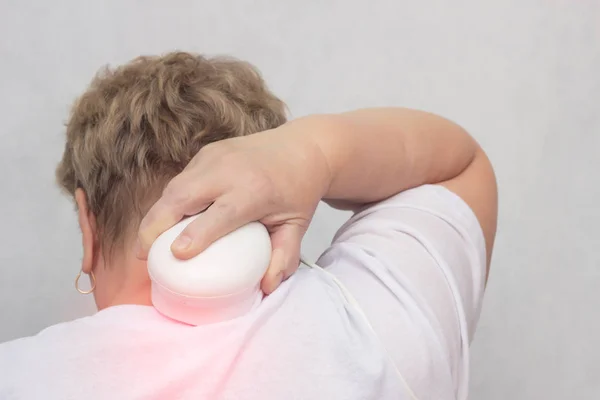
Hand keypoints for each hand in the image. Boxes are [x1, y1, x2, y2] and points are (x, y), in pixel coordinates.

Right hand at [136, 125, 331, 293]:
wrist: (302, 148)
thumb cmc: (298, 190)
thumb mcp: (297, 225)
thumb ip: (283, 256)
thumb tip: (266, 287)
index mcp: (256, 190)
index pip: (220, 214)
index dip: (197, 233)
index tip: (177, 253)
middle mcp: (230, 170)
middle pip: (182, 195)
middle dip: (155, 224)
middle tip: (142, 255)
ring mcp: (215, 157)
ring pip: (174, 187)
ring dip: (156, 214)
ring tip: (146, 243)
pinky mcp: (207, 153)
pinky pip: (181, 180)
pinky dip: (168, 201)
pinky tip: (163, 221)